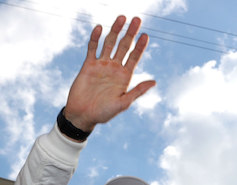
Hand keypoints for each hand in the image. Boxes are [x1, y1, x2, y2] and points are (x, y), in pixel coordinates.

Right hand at [62, 16, 155, 135]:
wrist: (83, 115)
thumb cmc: (104, 113)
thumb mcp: (123, 103)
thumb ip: (137, 91)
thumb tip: (154, 82)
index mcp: (125, 76)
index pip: (134, 57)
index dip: (140, 46)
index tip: (146, 35)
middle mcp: (114, 68)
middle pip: (124, 46)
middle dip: (130, 33)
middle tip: (137, 20)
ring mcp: (101, 65)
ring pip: (110, 43)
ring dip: (115, 30)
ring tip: (121, 18)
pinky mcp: (88, 64)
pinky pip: (92, 48)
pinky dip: (95, 38)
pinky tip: (99, 28)